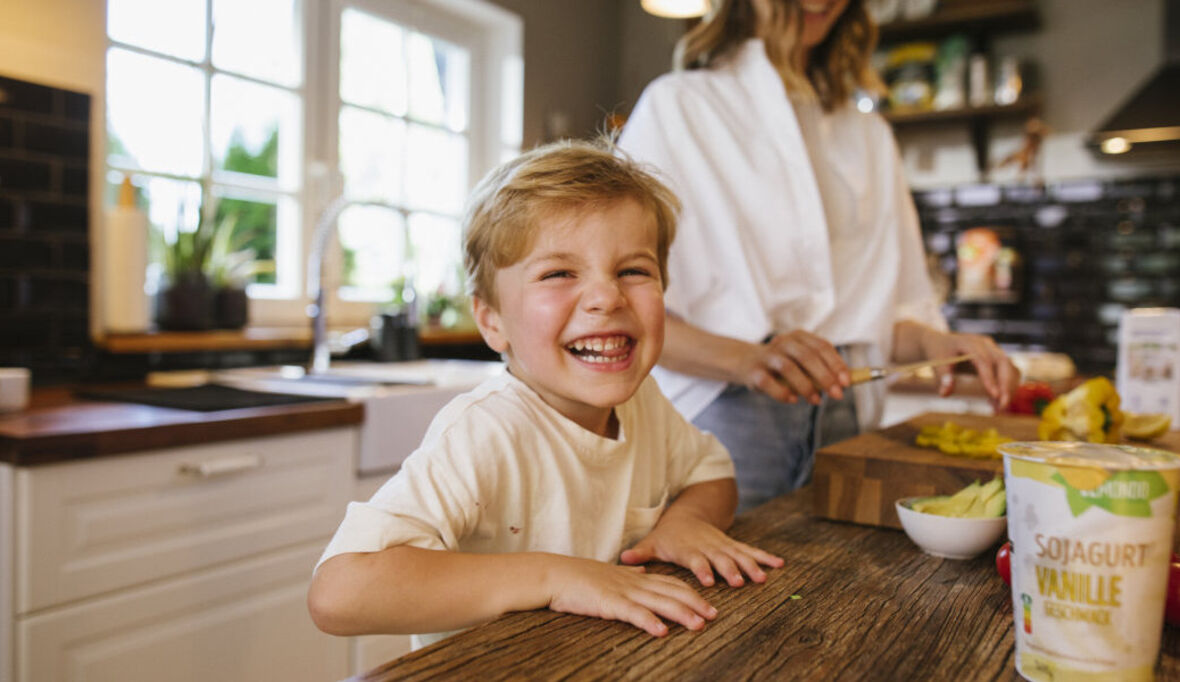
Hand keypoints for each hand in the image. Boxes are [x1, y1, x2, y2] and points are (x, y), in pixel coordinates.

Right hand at [545, 555, 717, 636]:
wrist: (555, 574)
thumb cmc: (580, 577)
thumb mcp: (611, 573)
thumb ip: (630, 574)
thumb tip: (645, 571)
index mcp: (635, 578)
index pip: (670, 583)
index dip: (691, 593)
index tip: (708, 604)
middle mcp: (634, 583)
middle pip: (672, 592)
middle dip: (695, 603)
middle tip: (714, 616)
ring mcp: (622, 592)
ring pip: (659, 602)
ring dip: (681, 614)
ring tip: (699, 625)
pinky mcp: (608, 603)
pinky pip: (633, 613)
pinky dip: (649, 621)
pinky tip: (662, 632)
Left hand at [619, 515, 783, 587]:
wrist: (688, 515)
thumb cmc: (668, 535)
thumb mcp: (654, 542)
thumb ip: (641, 553)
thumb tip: (623, 559)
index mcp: (689, 549)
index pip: (696, 560)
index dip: (703, 569)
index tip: (709, 581)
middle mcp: (708, 547)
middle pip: (721, 559)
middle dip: (730, 570)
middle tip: (739, 582)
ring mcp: (723, 545)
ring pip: (739, 555)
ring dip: (751, 565)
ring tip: (762, 577)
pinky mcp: (734, 545)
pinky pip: (752, 551)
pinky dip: (766, 557)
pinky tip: (780, 564)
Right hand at [738, 330, 849, 404]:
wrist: (746, 362)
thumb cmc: (782, 365)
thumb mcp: (801, 362)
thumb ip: (820, 369)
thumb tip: (844, 384)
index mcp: (799, 337)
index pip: (822, 347)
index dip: (836, 364)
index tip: (846, 382)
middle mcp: (783, 342)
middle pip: (807, 356)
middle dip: (825, 377)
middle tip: (837, 395)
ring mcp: (767, 356)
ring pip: (788, 368)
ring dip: (806, 386)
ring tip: (816, 400)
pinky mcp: (754, 371)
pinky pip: (768, 382)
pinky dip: (782, 393)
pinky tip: (792, 400)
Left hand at [919, 329, 1018, 410]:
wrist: (940, 342)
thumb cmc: (939, 352)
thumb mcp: (936, 362)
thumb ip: (942, 376)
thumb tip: (945, 393)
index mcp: (970, 343)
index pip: (984, 360)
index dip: (990, 378)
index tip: (994, 395)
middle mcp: (986, 345)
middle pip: (1003, 362)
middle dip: (1006, 385)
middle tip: (1002, 406)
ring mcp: (994, 351)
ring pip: (1010, 368)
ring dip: (1008, 389)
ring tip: (998, 408)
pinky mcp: (997, 359)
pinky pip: (1009, 372)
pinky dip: (1007, 387)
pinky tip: (996, 402)